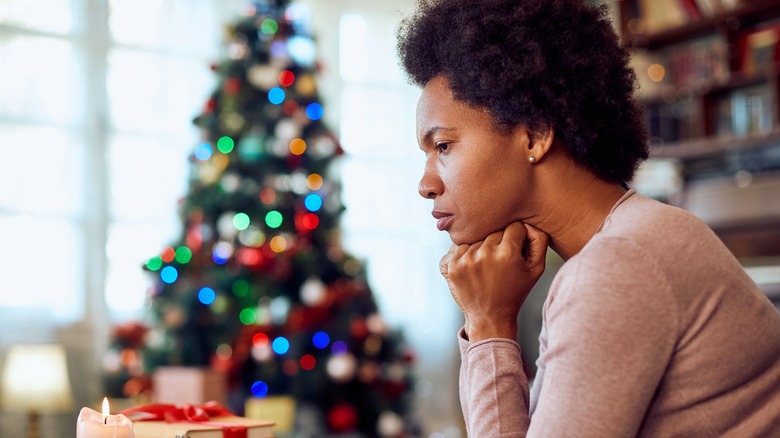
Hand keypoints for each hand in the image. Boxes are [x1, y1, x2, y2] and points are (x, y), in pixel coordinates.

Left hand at [440, 222, 548, 341]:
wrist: (489, 317)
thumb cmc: (515, 292)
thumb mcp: (536, 269)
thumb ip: (539, 241)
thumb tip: (529, 222)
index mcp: (507, 254)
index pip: (514, 227)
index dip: (518, 238)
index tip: (516, 251)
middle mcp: (484, 254)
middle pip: (494, 231)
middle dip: (500, 243)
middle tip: (501, 263)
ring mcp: (465, 259)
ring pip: (476, 237)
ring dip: (482, 247)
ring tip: (487, 267)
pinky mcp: (450, 264)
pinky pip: (459, 246)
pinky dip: (466, 253)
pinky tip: (474, 268)